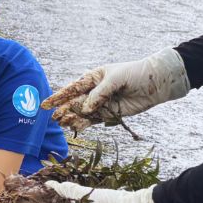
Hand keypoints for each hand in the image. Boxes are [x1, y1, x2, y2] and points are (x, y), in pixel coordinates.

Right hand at [43, 48, 189, 133]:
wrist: (156, 83)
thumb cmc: (135, 74)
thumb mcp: (116, 78)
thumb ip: (100, 93)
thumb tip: (85, 108)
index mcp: (93, 78)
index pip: (72, 88)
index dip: (58, 96)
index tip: (45, 104)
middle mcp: (95, 91)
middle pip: (75, 102)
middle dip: (63, 109)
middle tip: (53, 118)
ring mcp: (101, 103)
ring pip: (82, 113)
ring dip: (72, 118)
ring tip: (62, 125)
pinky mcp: (109, 114)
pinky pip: (93, 120)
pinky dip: (84, 124)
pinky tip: (75, 128)